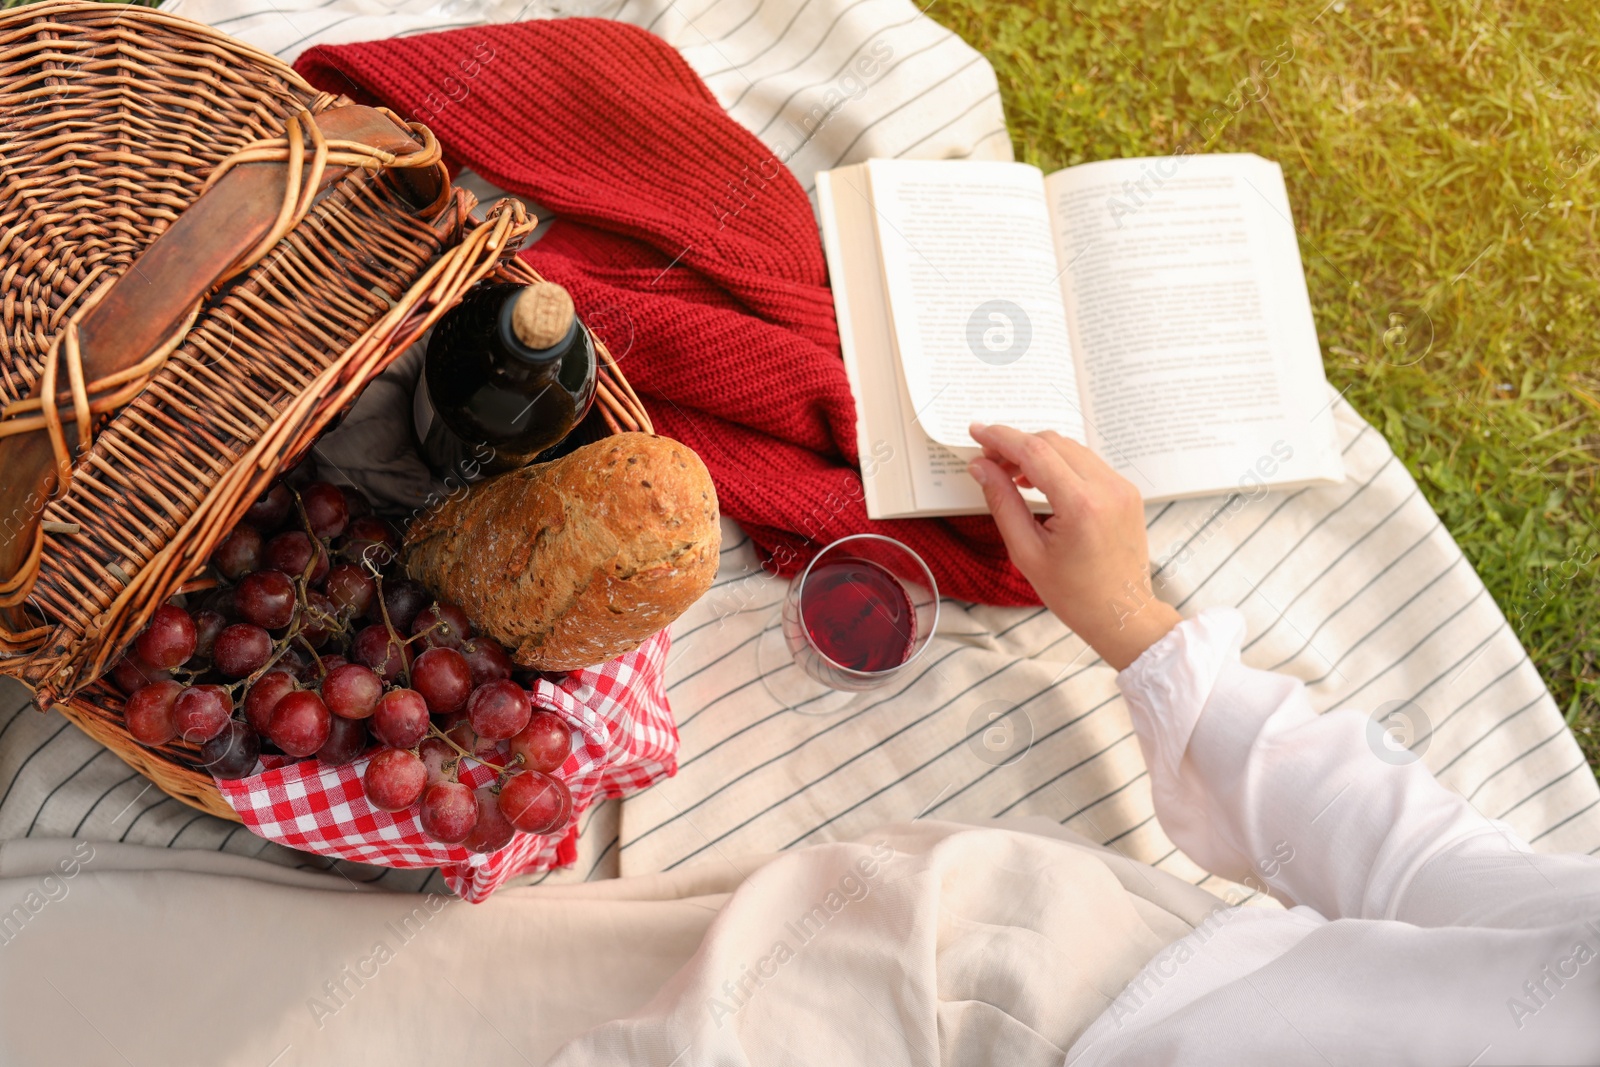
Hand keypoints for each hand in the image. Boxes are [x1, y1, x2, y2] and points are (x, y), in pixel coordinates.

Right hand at [968, 423, 1179, 670]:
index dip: (1001, 438)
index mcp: (1081, 505)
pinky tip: (1040, 480)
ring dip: (1038, 452)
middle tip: (989, 460)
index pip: (1035, 451)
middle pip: (1052, 442)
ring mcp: (1121, 487)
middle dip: (1016, 444)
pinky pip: (1087, 462)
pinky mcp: (1126, 491)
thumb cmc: (1075, 594)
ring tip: (1011, 473)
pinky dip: (1060, 463)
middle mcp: (1107, 488)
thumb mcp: (1027, 552)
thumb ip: (1002, 501)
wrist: (1122, 613)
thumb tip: (981, 467)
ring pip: (1070, 448)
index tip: (977, 432)